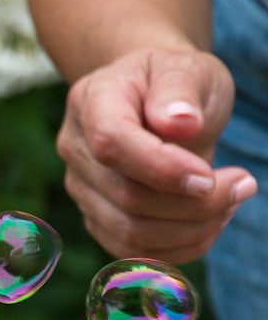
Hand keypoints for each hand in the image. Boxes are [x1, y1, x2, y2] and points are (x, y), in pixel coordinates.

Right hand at [57, 48, 256, 262]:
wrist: (150, 98)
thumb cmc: (171, 80)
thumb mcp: (185, 68)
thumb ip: (179, 89)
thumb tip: (180, 123)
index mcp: (91, 100)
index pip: (110, 143)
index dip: (160, 168)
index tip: (209, 176)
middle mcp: (74, 147)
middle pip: (127, 196)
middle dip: (195, 204)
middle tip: (244, 184)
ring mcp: (80, 186)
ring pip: (131, 232)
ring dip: (193, 229)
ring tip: (231, 201)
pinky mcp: (95, 216)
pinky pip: (134, 250)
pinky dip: (180, 246)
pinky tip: (210, 221)